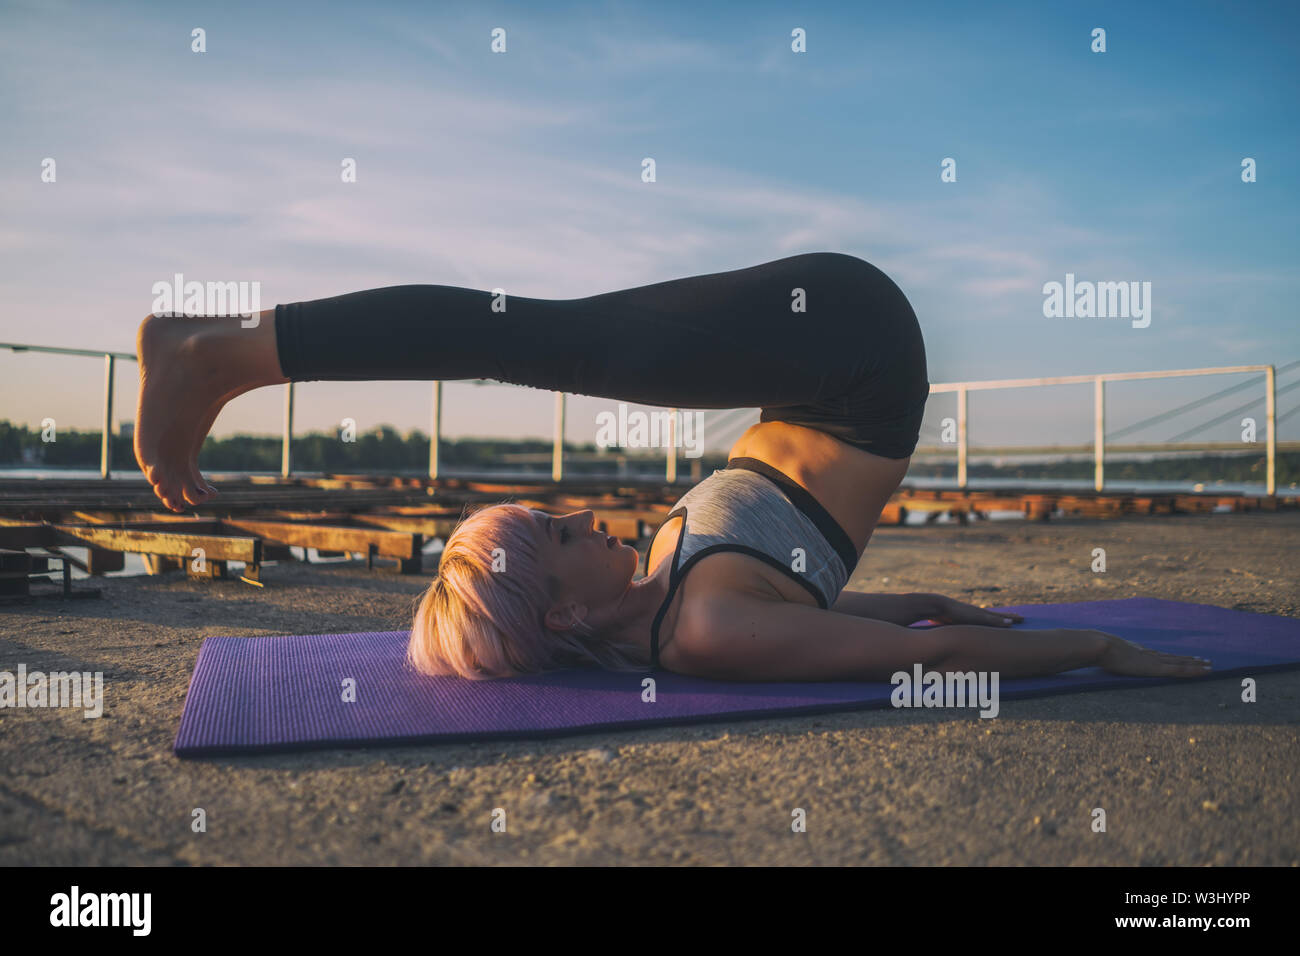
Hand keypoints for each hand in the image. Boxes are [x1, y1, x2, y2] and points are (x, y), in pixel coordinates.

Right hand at [925, 595, 1023, 626]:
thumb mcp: (946, 624)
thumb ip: (950, 630)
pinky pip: (992, 620)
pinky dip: (1002, 622)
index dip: (998, 619)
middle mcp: (976, 613)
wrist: (936, 606)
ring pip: (997, 617)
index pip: (988, 617)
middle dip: (1008, 616)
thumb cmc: (938, 615)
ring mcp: (977, 614)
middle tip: (1021, 618)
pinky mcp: (976, 616)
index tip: (1007, 619)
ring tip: (1021, 619)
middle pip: (996, 615)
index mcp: (970, 615)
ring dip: (1009, 618)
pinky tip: (1011, 623)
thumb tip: (945, 637)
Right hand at [1097, 631, 1211, 676]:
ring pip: (1181, 663)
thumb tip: (1098, 650)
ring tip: (1209, 666)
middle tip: (1206, 661)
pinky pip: (1179, 670)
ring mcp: (1154, 661)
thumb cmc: (1098, 650)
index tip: (1186, 658)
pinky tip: (1203, 671)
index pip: (1162, 657)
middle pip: (1175, 658)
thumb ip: (1108, 654)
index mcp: (1139, 653)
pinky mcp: (1156, 668)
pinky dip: (1192, 670)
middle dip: (1191, 660)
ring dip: (1196, 665)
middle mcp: (1151, 656)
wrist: (1101, 646)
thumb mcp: (1104, 654)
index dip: (1176, 658)